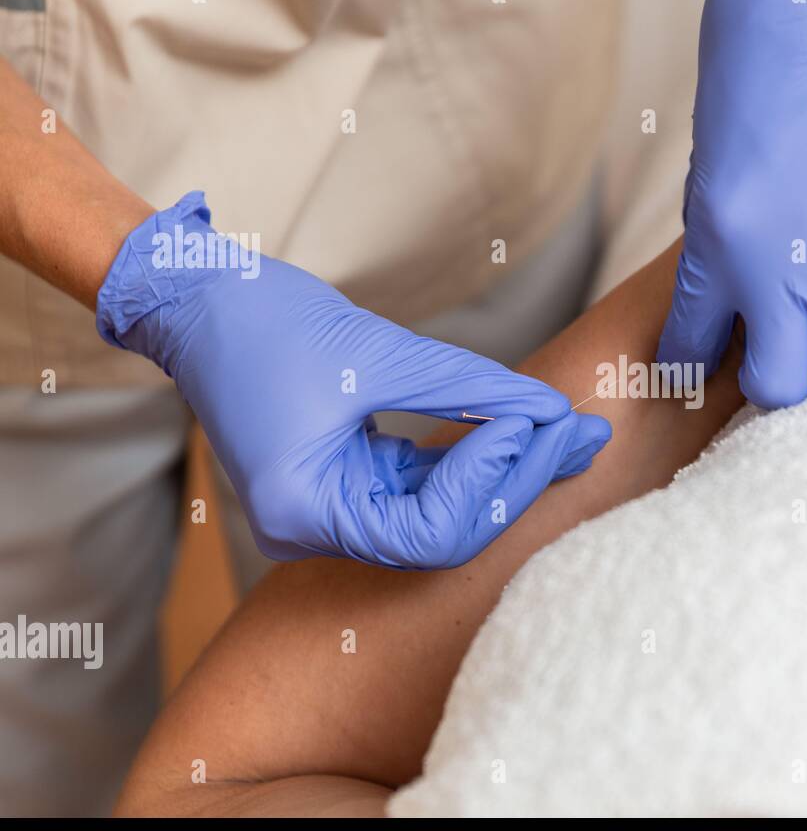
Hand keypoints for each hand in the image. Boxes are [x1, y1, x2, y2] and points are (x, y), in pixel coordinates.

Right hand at [97, 192, 610, 569]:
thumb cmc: (264, 321)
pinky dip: (473, 457)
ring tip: (574, 431)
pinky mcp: (349, 480)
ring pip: (442, 510)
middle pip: (443, 531)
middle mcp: (315, 529)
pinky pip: (425, 485)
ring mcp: (332, 509)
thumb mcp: (378, 353)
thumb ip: (471, 388)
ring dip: (508, 470)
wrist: (200, 298)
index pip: (427, 532)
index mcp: (303, 515)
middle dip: (516, 480)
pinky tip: (527, 428)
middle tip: (583, 434)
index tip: (534, 423)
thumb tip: (552, 410)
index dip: (489, 482)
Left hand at [659, 0, 806, 408]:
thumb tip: (718, 310)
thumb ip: (718, 250)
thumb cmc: (755, 82)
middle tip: (795, 348)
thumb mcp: (713, 179)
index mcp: (714, 255)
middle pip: (781, 380)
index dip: (693, 364)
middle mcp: (775, 274)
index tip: (695, 371)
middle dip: (785, 372)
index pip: (690, 348)